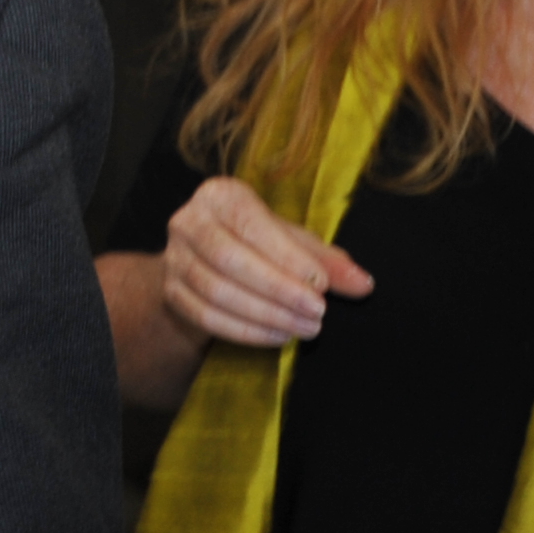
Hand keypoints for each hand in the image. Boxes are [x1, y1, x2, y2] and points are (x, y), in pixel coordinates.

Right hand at [158, 176, 370, 350]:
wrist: (208, 260)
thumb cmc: (259, 243)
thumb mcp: (294, 241)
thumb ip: (327, 260)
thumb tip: (362, 284)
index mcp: (219, 196)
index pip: (250, 224)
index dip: (286, 256)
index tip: (321, 284)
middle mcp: (187, 221)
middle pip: (228, 259)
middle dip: (277, 290)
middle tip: (317, 313)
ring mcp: (174, 258)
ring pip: (215, 291)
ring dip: (265, 315)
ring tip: (305, 328)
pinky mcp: (170, 291)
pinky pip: (205, 316)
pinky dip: (245, 331)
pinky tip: (278, 336)